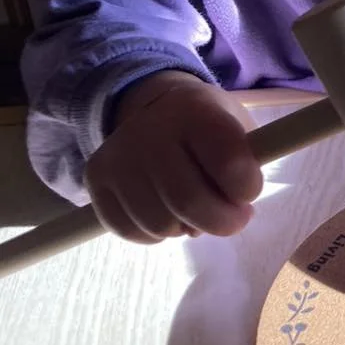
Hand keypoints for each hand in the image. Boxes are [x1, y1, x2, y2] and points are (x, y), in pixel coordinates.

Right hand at [85, 71, 261, 243]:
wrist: (160, 109)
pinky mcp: (96, 177)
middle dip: (222, 222)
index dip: (246, 189)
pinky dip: (154, 235)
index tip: (248, 192)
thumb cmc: (211, 130)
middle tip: (233, 218)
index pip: (229, 164)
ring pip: (159, 224)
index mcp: (198, 113)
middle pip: (189, 202)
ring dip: (186, 229)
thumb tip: (222, 215)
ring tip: (192, 210)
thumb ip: (244, 170)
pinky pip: (129, 230)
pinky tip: (165, 213)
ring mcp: (119, 154)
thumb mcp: (241, 131)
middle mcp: (151, 130)